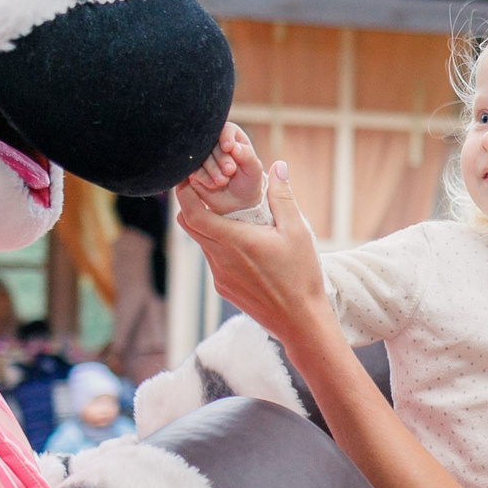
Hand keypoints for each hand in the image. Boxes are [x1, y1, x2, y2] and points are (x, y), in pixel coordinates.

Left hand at [175, 159, 329, 344]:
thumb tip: (278, 166)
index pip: (193, 213)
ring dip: (207, 226)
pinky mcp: (224, 289)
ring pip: (201, 243)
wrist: (300, 321)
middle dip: (191, 205)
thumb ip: (283, 197)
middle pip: (189, 226)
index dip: (185, 194)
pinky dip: (218, 246)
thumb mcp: (298, 232)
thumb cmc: (301, 276)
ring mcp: (220, 276)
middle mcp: (221, 259)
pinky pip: (213, 260)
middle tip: (204, 189)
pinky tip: (242, 245)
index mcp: (235, 241)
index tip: (190, 178)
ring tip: (227, 215)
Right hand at [184, 122, 267, 214]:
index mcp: (232, 136)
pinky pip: (192, 169)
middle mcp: (215, 143)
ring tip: (223, 181)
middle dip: (220, 157)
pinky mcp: (193, 170)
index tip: (228, 148)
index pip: (224, 128)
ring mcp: (202, 156)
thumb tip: (234, 147)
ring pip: (200, 155)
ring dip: (212, 168)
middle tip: (230, 170)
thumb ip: (247, 155)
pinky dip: (203, 177)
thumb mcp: (253, 169)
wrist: (238, 202)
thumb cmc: (248, 181)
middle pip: (211, 142)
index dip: (225, 137)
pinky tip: (214, 185)